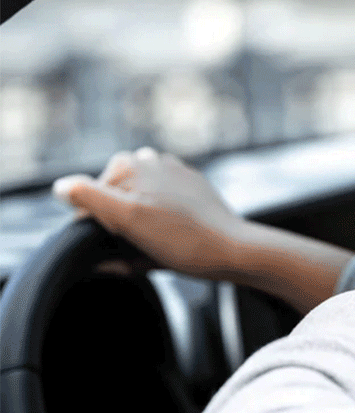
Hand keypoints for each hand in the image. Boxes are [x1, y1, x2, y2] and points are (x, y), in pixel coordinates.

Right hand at [52, 147, 246, 279]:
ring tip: (162, 238)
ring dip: (141, 225)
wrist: (234, 250)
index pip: (89, 199)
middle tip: (144, 241)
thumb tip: (61, 187)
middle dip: (121, 224)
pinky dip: (161, 224)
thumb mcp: (128, 218)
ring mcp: (173, 174)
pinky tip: (177, 236)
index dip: (100, 225)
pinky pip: (161, 208)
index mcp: (130, 164)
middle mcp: (151, 161)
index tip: (122, 237)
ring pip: (137, 206)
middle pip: (114, 201)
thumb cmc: (183, 239)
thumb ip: (89, 197)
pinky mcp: (192, 188)